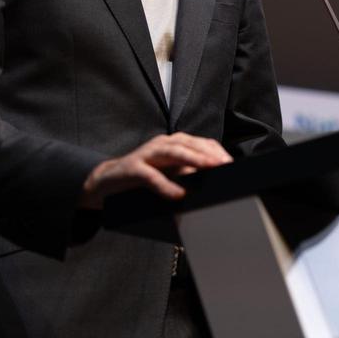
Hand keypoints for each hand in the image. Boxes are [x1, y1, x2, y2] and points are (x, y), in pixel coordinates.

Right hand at [79, 133, 232, 208]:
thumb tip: (211, 184)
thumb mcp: (169, 174)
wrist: (107, 181)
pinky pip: (152, 176)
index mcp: (173, 144)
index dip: (216, 151)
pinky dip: (166, 186)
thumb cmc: (143, 178)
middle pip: (190, 144)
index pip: (200, 143)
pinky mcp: (132, 168)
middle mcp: (162, 144)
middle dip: (209, 154)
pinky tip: (179, 194)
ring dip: (194, 160)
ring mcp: (147, 154)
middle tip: (226, 165)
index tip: (231, 163)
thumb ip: (187, 175)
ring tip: (211, 169)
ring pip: (174, 152)